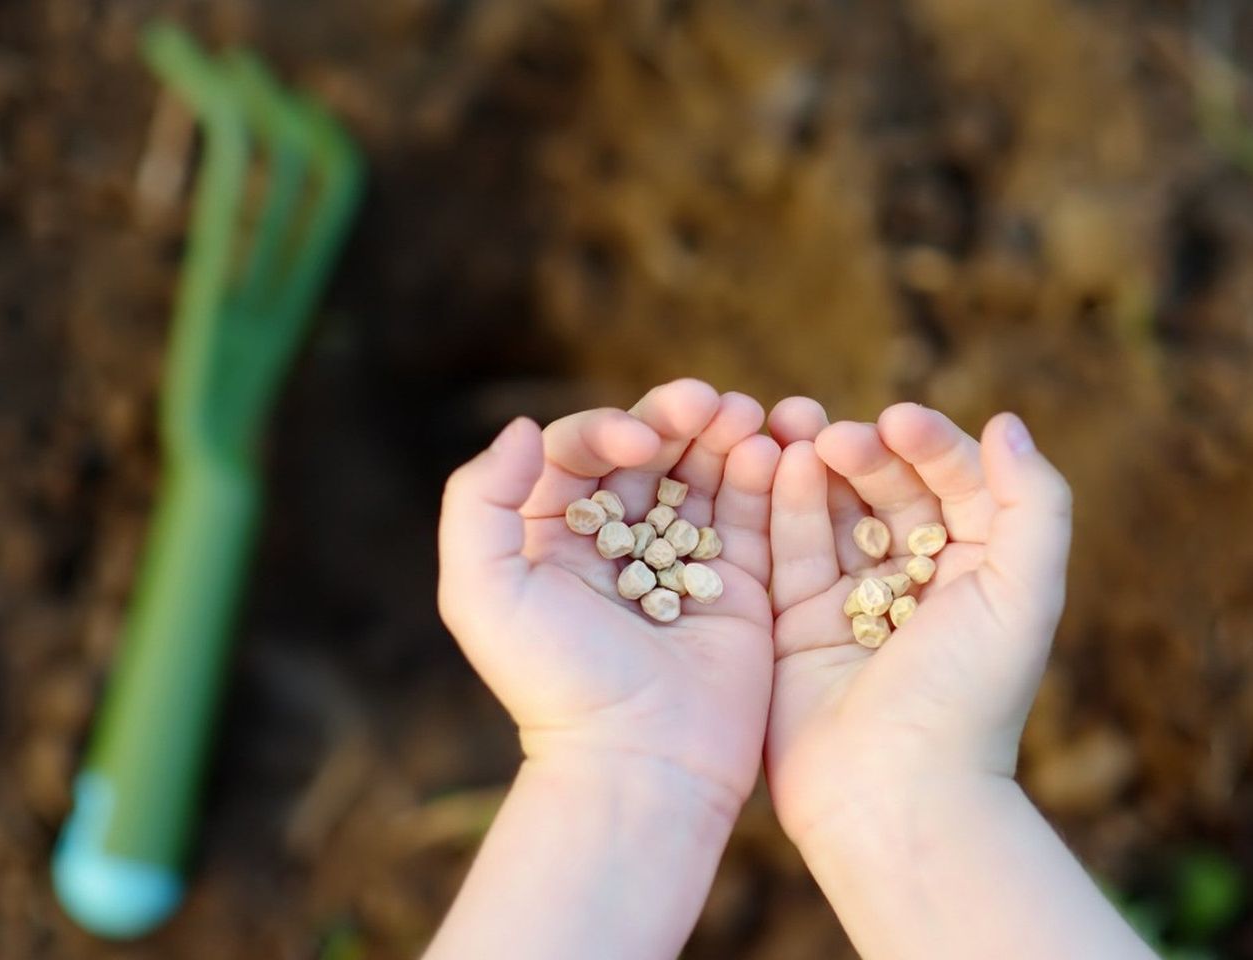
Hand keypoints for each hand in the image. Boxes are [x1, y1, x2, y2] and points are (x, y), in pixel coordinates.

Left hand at [437, 379, 778, 818]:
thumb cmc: (553, 683)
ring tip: (751, 417)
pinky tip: (775, 451)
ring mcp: (681, 560)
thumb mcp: (480, 593)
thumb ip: (478, 500)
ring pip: (705, 474)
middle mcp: (616, 542)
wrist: (638, 764)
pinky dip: (765, 478)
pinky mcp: (738, 584)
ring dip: (728, 436)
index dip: (609, 427)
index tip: (640, 441)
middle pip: (650, 452)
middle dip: (679, 418)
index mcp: (553, 536)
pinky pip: (753, 517)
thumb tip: (523, 428)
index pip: (581, 451)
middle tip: (712, 403)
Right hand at [762, 398, 1072, 840]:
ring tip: (792, 428)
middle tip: (833, 431)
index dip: (929, 443)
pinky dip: (781, 505)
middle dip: (862, 451)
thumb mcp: (1024, 593)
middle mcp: (914, 583)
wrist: (891, 796)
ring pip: (831, 511)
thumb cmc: (966, 699)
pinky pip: (786, 550)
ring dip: (814, 465)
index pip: (954, 483)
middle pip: (887, 490)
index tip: (899, 419)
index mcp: (976, 572)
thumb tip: (1007, 423)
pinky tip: (775, 467)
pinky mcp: (794, 622)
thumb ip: (1033, 502)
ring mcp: (849, 600)